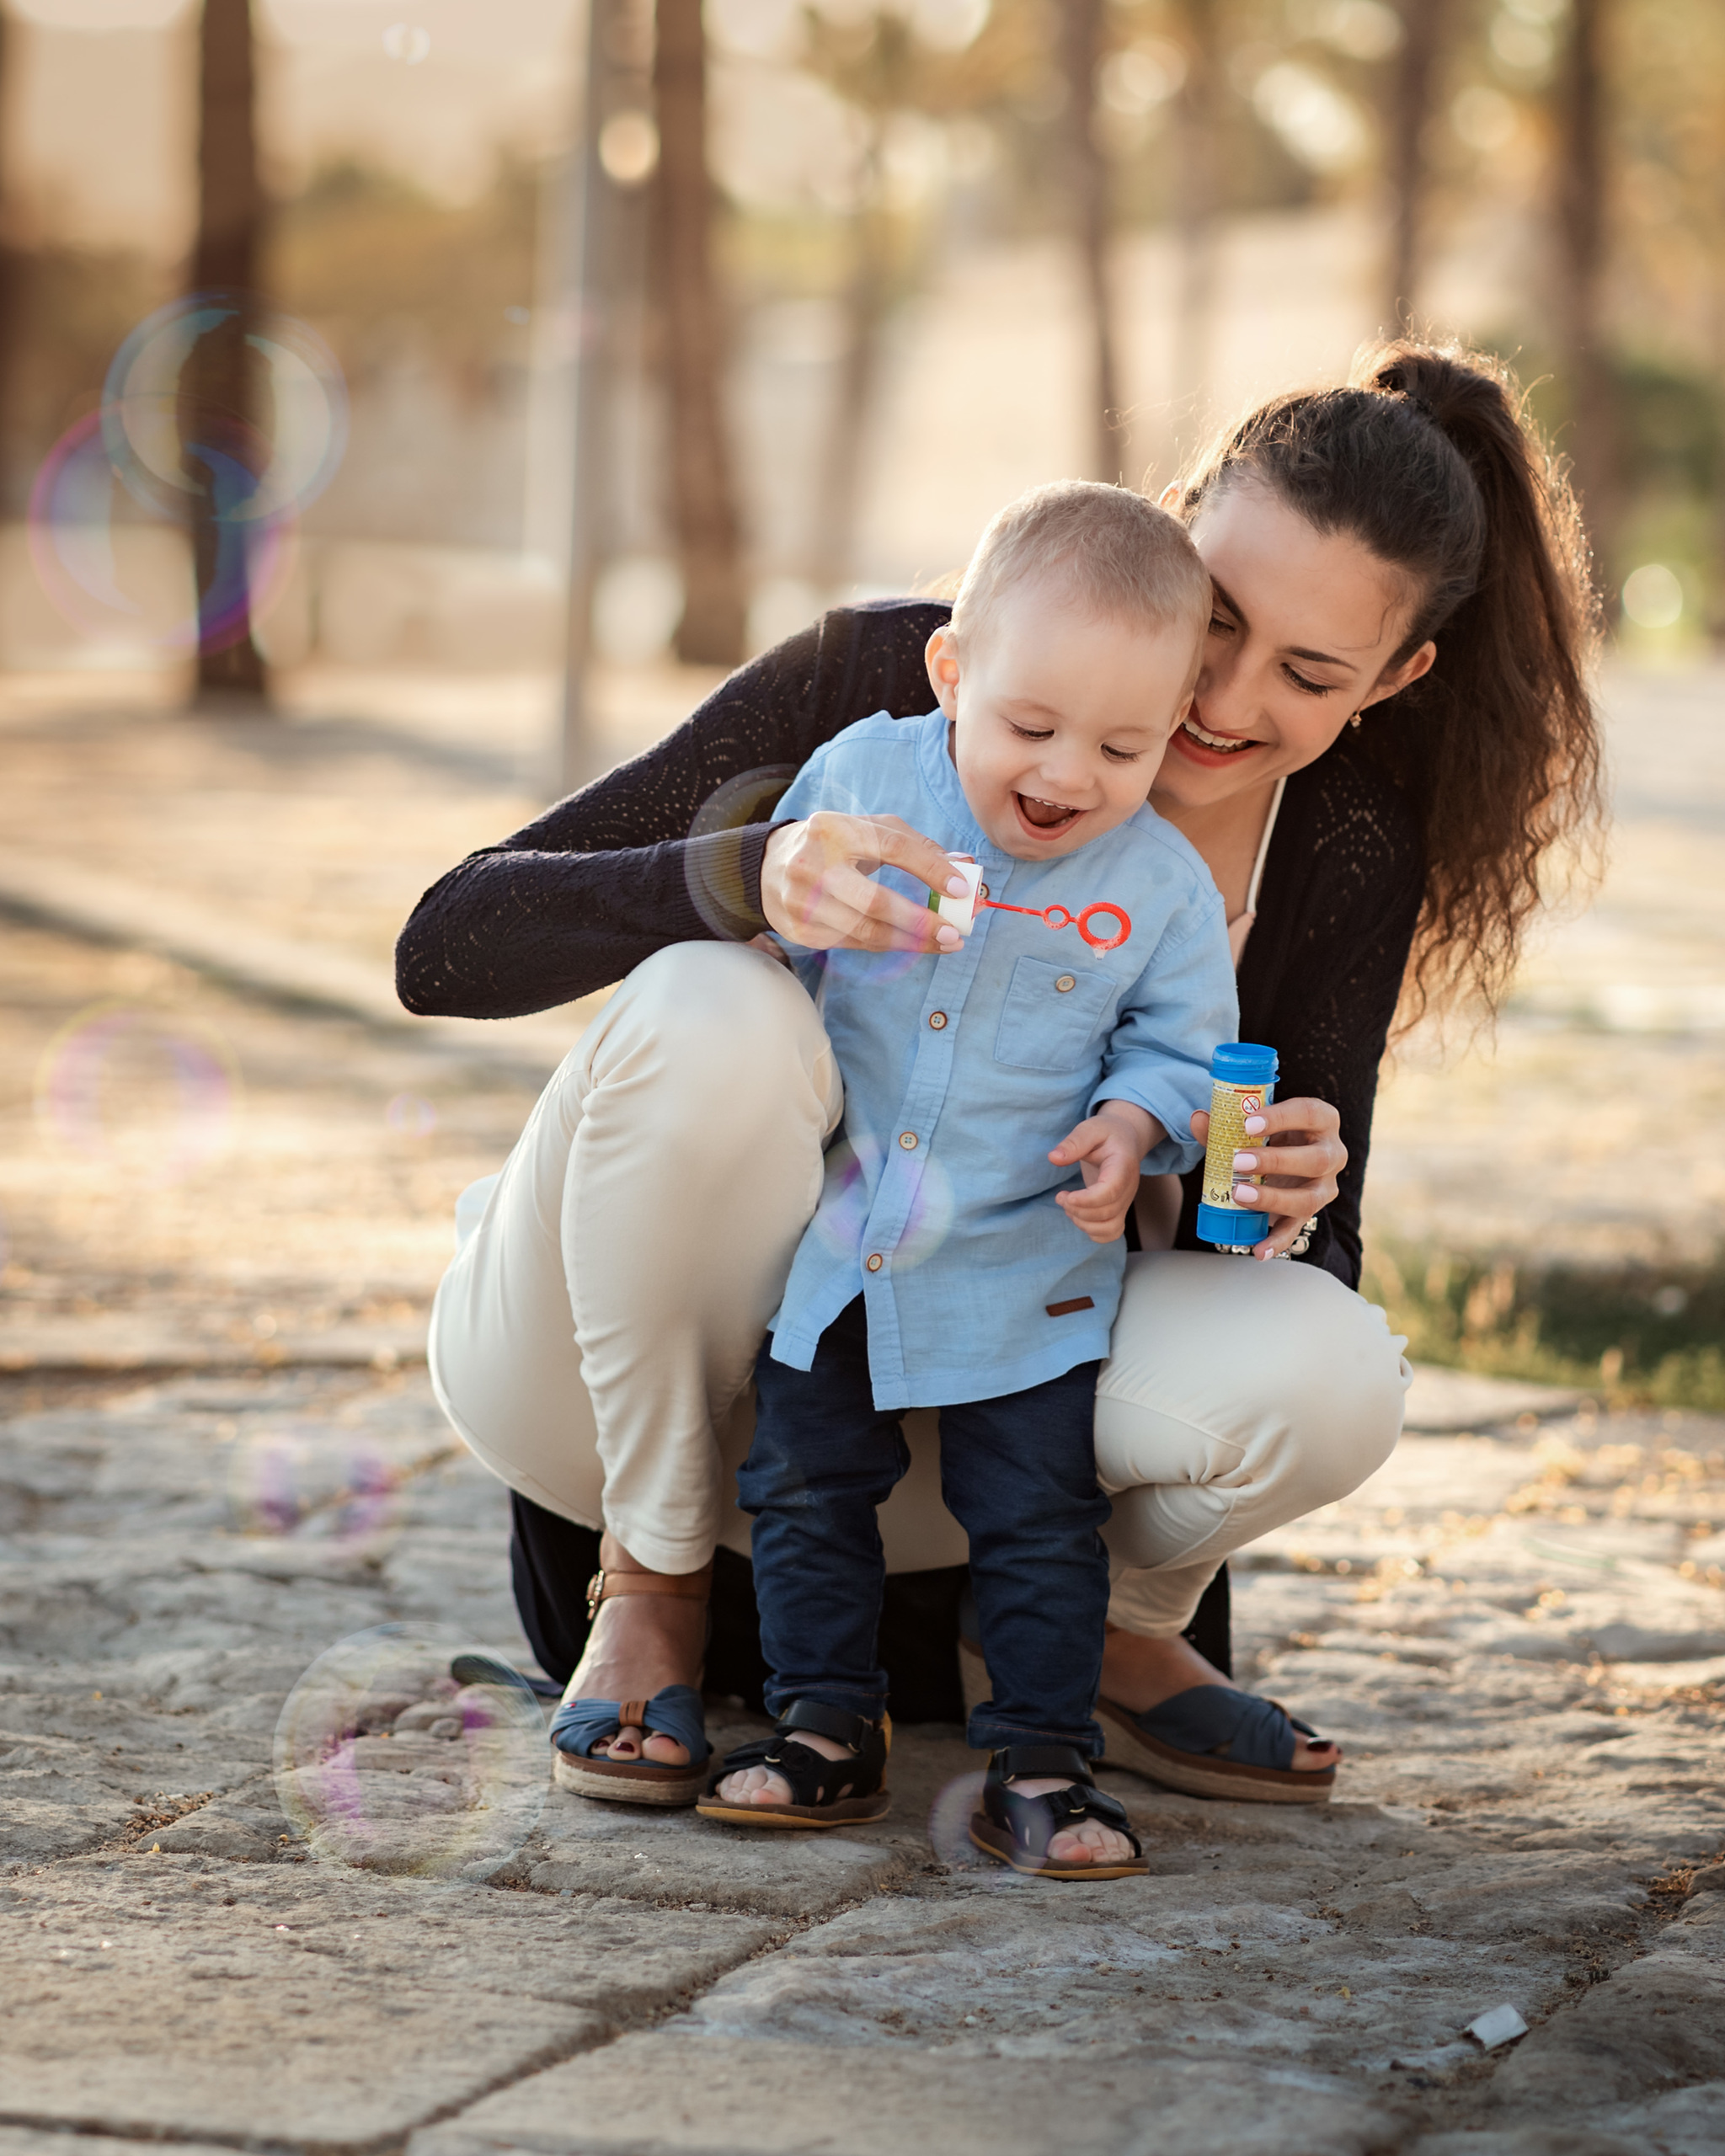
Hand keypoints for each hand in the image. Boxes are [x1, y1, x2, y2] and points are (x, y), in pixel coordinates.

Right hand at [760, 813, 967, 953]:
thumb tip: (964, 867)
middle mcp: (814, 864)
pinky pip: (855, 944)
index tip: (961, 889)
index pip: (892, 847)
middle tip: (953, 933)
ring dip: (910, 942)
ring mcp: (803, 901)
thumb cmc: (832, 844)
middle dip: (920, 921)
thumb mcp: (868, 830)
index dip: (930, 869)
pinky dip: (888, 945)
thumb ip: (916, 846)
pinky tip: (911, 944)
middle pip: (875, 901)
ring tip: (942, 943)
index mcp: (835, 828)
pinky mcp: (801, 930)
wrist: (768, 867)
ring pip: (866, 931)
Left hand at [1050, 1101, 1159, 1243]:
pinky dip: (1092, 1232)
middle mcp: (1128, 1188)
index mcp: (1123, 1165)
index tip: (1066, 1196)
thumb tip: (1054, 1158)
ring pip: (1110, 1228)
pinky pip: (1111, 1233)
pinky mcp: (1119, 1210)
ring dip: (1083, 1223)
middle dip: (1078, 1210)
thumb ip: (1074, 1142)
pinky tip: (1078, 1215)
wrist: (1126, 1139)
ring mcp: (1125, 1201)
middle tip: (1060, 1196)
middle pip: (1107, 1212)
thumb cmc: (1107, 1133)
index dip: (1088, 1200)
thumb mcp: (1090, 1128)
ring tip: (1068, 1206)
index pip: (1110, 1191)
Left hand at [1190, 1093, 1345, 1260]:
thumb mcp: (1253, 1124)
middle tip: (1238, 1161)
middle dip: (1275, 1161)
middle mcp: (1332, 1153)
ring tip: (1239, 1194)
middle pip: (1315, 1159)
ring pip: (1308, 1198)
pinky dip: (1276, 1242)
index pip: (1309, 1113)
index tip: (1248, 1123)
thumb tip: (1198, 1120)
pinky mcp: (1309, 1211)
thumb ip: (1225, 1123)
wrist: (1283, 1158)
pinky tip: (1257, 1250)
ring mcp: (1324, 1186)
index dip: (1281, 1117)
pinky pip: (1296, 1229)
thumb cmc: (1270, 1132)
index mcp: (1322, 1120)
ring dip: (1273, 1199)